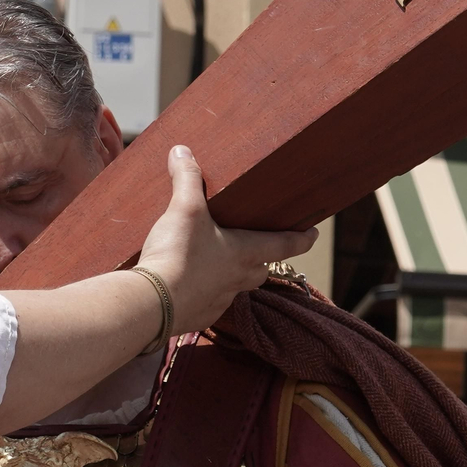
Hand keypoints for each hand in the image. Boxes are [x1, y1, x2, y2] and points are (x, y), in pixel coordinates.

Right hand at [135, 145, 316, 336]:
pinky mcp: (198, 315)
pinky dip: (204, 291)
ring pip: (236, 287)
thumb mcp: (184, 209)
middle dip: (264, 258)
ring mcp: (219, 301)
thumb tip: (182, 152)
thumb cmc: (178, 255)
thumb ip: (187, 179)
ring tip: (217, 261)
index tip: (314, 234)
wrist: (152, 304)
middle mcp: (238, 279)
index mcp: (245, 252)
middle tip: (259, 246)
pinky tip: (189, 282)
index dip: (302, 238)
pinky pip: (209, 302)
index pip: (286, 244)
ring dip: (232, 275)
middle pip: (262, 269)